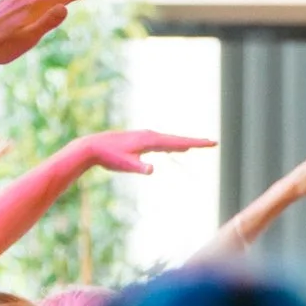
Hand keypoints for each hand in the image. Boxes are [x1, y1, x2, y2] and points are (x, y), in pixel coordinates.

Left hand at [79, 128, 216, 175]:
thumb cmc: (109, 156)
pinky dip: (173, 145)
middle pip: (178, 139)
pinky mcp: (140, 141)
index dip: (196, 143)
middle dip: (196, 142)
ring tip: (199, 145)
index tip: (211, 143)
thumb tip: (151, 169)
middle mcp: (150, 136)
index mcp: (150, 140)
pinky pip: (162, 143)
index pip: (178, 142)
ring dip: (185, 143)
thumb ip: (139, 166)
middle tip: (213, 143)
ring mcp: (145, 137)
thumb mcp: (124, 164)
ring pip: (170, 141)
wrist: (92, 147)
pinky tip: (176, 148)